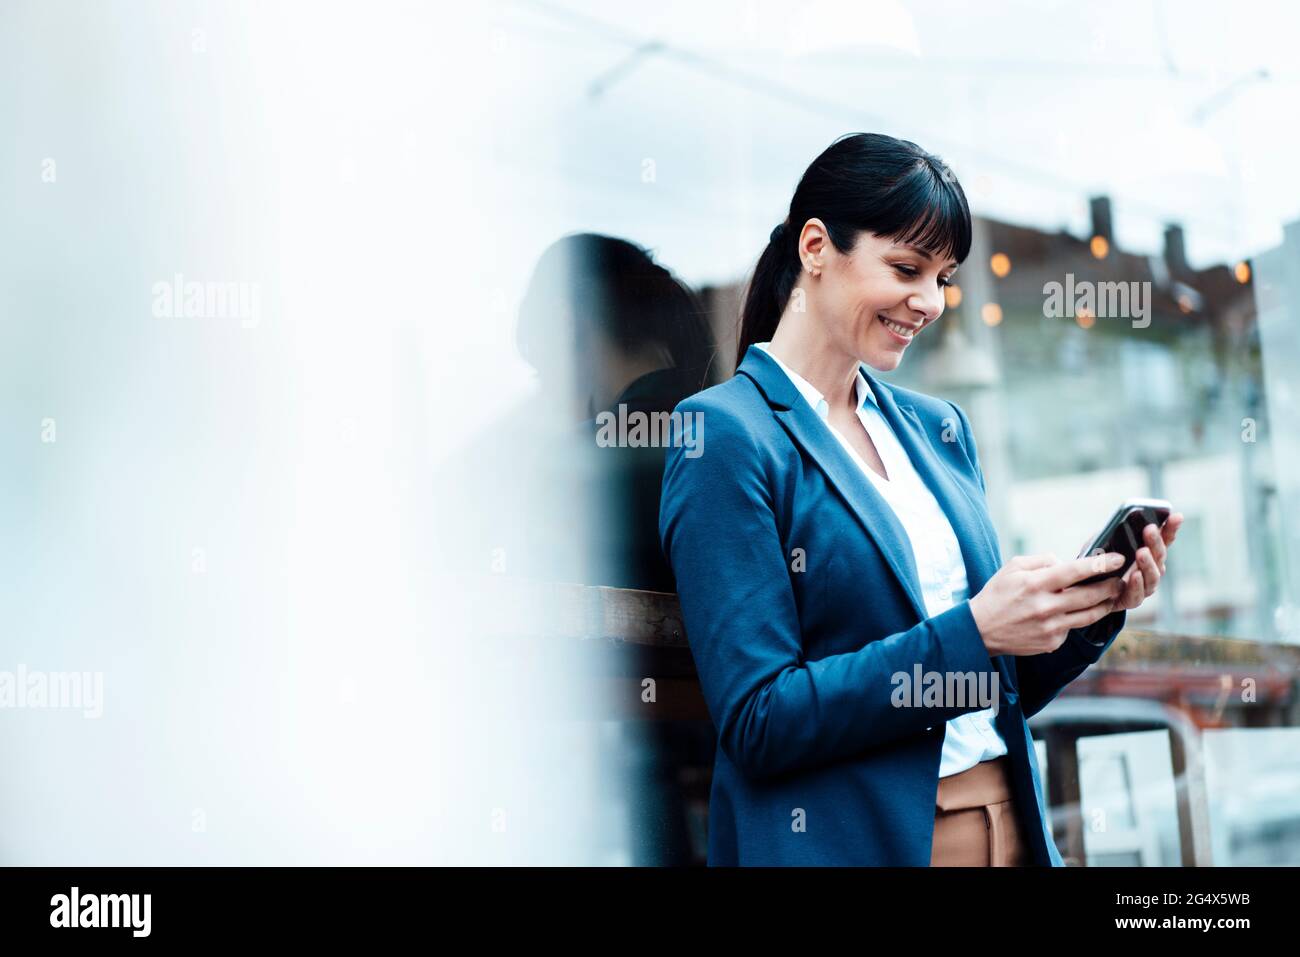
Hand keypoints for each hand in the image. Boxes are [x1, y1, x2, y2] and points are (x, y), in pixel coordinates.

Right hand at [970, 552, 1128, 657]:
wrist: (980, 630)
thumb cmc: (997, 594)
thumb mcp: (1012, 567)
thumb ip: (1042, 561)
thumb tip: (1065, 562)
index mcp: (1035, 584)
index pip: (1074, 571)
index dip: (1100, 564)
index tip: (1118, 559)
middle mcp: (1045, 607)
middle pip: (1090, 595)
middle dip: (1111, 585)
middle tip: (1120, 579)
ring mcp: (1050, 628)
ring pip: (1089, 615)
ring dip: (1105, 604)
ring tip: (1111, 596)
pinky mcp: (1051, 643)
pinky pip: (1073, 628)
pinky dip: (1078, 618)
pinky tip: (1077, 612)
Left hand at [1101, 512, 1183, 612]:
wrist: (1086, 588)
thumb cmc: (1098, 561)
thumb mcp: (1102, 543)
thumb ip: (1111, 534)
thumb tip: (1118, 522)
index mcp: (1148, 552)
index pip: (1164, 540)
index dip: (1170, 528)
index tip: (1176, 516)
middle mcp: (1151, 569)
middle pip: (1159, 555)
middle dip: (1155, 542)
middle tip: (1150, 529)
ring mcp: (1144, 586)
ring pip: (1153, 576)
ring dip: (1147, 563)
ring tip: (1142, 552)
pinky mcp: (1131, 600)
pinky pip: (1137, 594)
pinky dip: (1136, 584)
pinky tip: (1134, 575)